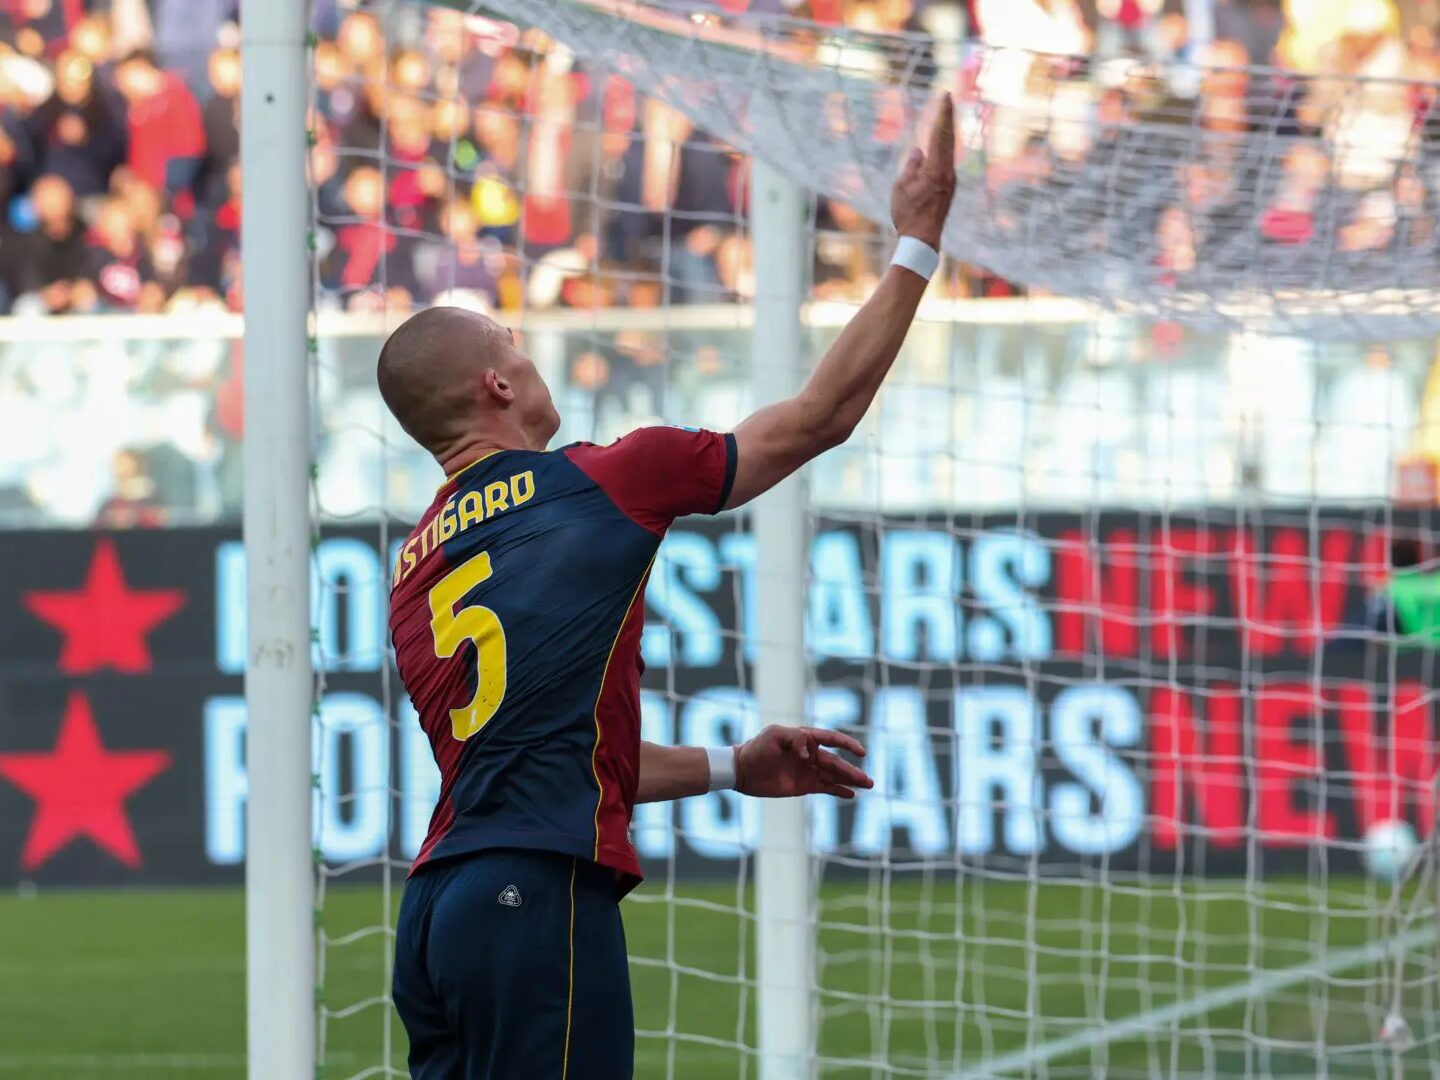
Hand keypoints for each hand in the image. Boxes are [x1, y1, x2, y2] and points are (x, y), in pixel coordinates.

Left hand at [735, 725, 873, 799]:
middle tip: (869, 780)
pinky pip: (825, 787)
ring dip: (851, 780)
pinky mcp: (803, 786)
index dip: (847, 744)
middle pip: (837, 762)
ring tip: (868, 785)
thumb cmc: (756, 748)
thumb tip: (808, 753)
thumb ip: (794, 739)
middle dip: (853, 771)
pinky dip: (838, 791)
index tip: (861, 752)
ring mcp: (808, 770)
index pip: (831, 739)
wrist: (742, 771)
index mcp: (805, 738)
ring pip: (834, 775)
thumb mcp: (773, 735)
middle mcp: (810, 754)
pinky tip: (851, 794)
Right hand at [890, 92, 956, 249]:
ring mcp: (950, 180)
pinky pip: (945, 161)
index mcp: (936, 168)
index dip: (942, 114)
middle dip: (946, 117)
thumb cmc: (909, 214)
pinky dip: (942, 148)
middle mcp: (948, 172)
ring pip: (948, 150)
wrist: (922, 240)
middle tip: (947, 99)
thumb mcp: (901, 187)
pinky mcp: (948, 188)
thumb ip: (911, 166)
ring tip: (944, 116)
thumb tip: (918, 151)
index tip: (945, 95)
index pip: (940, 134)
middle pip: (948, 138)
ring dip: (945, 132)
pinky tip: (939, 145)